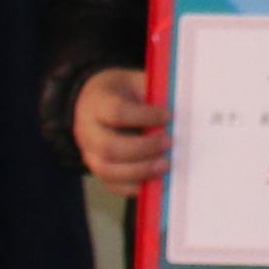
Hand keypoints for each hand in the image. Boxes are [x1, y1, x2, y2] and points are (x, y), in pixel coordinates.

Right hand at [73, 67, 168, 190]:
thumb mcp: (134, 82)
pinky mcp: (98, 171)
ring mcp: (89, 154)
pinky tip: (156, 179)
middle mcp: (87, 131)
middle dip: (143, 148)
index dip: (145, 116)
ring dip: (141, 171)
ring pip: (109, 170)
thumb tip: (181, 110)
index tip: (169, 115)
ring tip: (166, 164)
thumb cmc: (120, 93)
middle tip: (169, 143)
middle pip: (109, 146)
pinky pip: (113, 185)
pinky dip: (136, 186)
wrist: (94, 103)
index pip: (116, 112)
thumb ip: (153, 94)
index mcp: (97, 104)